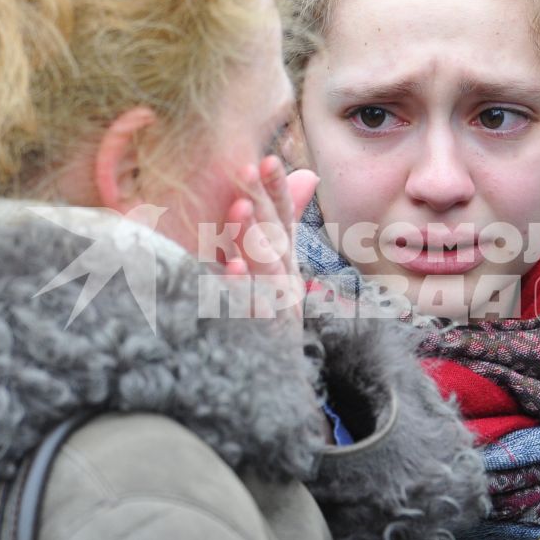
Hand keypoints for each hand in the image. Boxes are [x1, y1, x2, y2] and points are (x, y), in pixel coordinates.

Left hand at [220, 155, 318, 321]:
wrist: (273, 381)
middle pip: (276, 236)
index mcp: (287, 259)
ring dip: (253, 239)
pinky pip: (253, 309)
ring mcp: (278, 307)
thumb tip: (308, 174)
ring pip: (268, 269)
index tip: (266, 158)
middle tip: (245, 171)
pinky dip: (242, 289)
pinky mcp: (266, 334)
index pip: (285, 216)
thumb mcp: (278, 262)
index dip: (277, 188)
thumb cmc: (271, 313)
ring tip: (239, 211)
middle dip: (261, 203)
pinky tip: (230, 269)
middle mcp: (287, 279)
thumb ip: (287, 218)